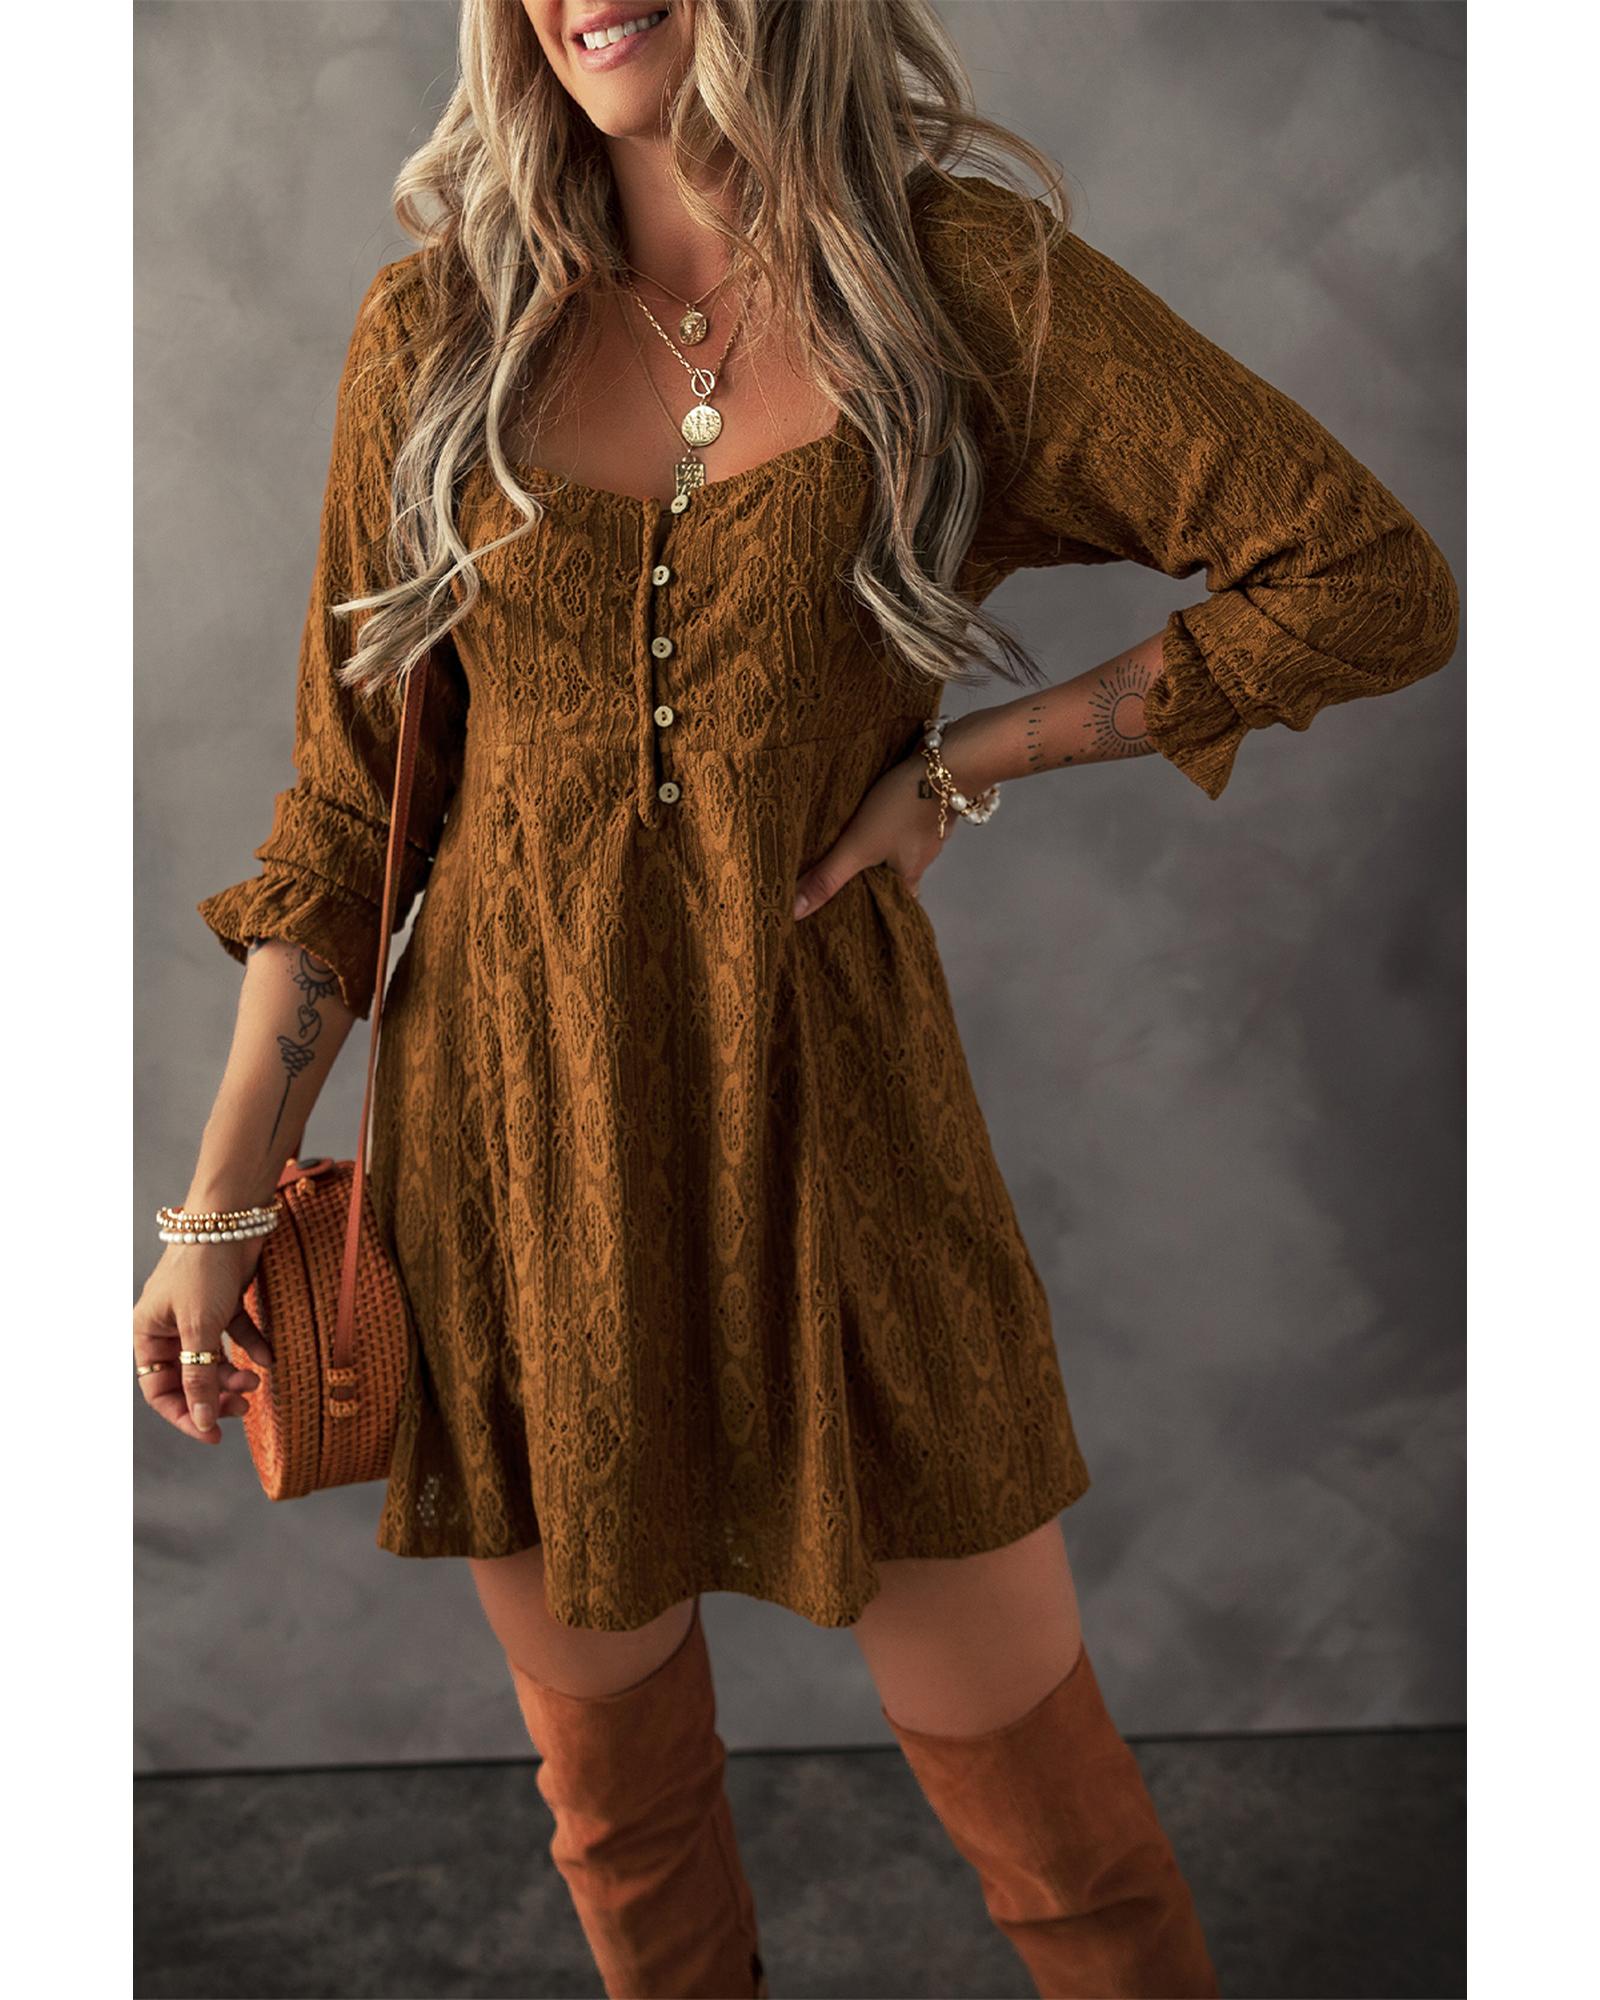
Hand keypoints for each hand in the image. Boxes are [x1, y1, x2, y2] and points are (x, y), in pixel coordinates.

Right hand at [131, 1236, 274, 1444]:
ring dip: (235, 1374)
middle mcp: (169, 1326)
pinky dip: (253, 1347)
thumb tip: (201, 1422)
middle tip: (244, 1408)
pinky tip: (271, 1357)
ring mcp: (197, 1313)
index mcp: (147, 1333)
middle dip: (215, 1395)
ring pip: (214, 1358)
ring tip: (258, 1380)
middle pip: (189, 1377)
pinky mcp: (224, 1301)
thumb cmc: (204, 1270)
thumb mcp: (199, 1328)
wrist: (232, 1219)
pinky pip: (236, 1335)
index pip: (159, 1389)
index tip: (213, 1435)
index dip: (184, 1415)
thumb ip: (199, 1376)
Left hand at [792, 714, 979, 918]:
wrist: (947, 762)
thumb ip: (828, 877)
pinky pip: (908, 819)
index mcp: (909, 875)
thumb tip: (795, 914)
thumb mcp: (858, 845)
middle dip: (874, 874)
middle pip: (896, 875)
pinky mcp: (930, 803)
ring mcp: (930, 829)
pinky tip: (877, 808)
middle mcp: (923, 857)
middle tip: (846, 871)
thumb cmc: (903, 806)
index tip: (855, 908)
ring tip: (854, 837)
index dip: (876, 908)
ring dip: (884, 844)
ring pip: (902, 845)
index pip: (894, 905)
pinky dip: (894, 818)